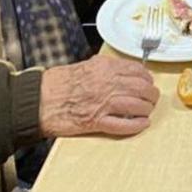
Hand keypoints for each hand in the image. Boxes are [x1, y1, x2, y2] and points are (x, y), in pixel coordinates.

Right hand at [38, 54, 159, 137]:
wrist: (40, 100)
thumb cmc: (58, 83)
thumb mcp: (85, 66)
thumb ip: (104, 67)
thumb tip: (120, 69)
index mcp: (105, 68)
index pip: (138, 71)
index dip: (147, 78)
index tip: (148, 82)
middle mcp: (108, 84)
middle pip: (142, 88)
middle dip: (151, 95)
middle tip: (152, 99)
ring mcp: (104, 103)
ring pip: (138, 105)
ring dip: (147, 109)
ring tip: (147, 111)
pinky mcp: (97, 121)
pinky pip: (124, 124)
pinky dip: (136, 125)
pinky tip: (142, 124)